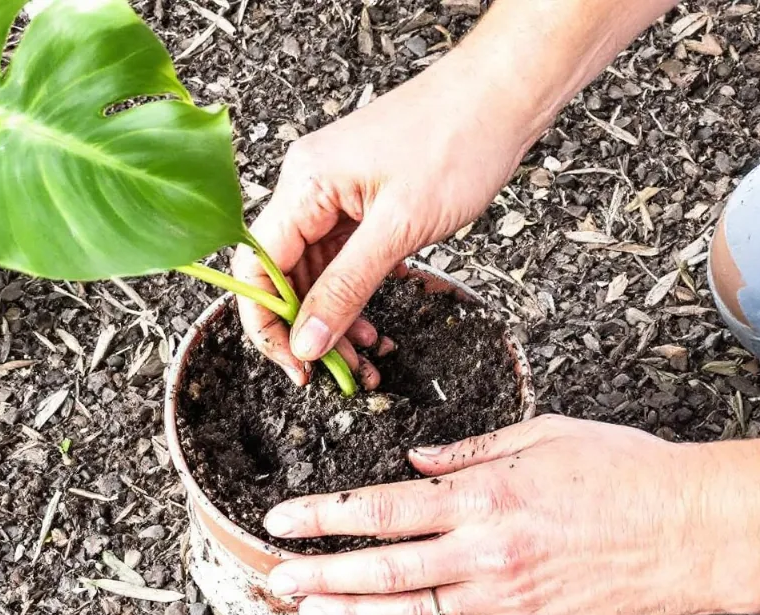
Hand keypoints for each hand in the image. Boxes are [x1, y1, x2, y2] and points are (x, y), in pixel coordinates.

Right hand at [232, 49, 528, 386]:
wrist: (502, 97)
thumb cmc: (457, 141)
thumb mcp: (398, 228)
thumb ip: (346, 288)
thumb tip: (307, 341)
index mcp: (304, 185)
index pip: (257, 269)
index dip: (268, 325)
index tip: (296, 365)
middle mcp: (309, 189)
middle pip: (284, 277)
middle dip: (307, 330)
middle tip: (335, 372)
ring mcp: (334, 197)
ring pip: (314, 275)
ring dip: (333, 319)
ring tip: (360, 357)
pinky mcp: (361, 205)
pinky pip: (342, 261)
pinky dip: (353, 296)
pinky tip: (368, 324)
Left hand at [263, 416, 742, 614]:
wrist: (688, 529)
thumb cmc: (620, 472)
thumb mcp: (541, 434)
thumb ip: (468, 451)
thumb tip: (415, 457)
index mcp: (482, 495)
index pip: (379, 508)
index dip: (322, 516)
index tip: (282, 519)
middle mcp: (482, 550)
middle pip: (379, 567)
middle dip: (318, 573)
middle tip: (273, 578)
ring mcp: (502, 595)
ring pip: (406, 610)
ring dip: (348, 611)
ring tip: (306, 611)